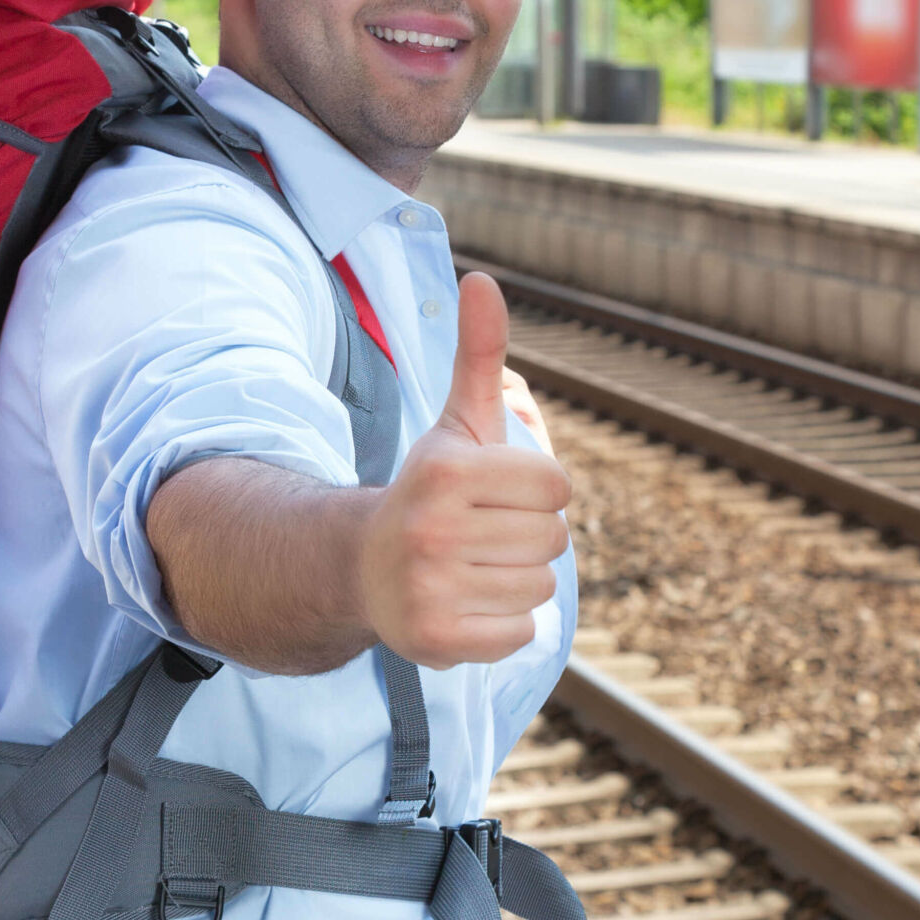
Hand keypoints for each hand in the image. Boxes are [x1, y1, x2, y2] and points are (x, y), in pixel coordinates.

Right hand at [357, 272, 570, 667]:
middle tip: (481, 535)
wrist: (362, 567)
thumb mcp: (456, 423)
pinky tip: (466, 603)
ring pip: (541, 586)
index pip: (556, 485)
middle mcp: (432, 530)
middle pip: (553, 538)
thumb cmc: (432, 489)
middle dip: (528, 536)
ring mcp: (430, 589)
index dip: (536, 490)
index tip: (495, 495)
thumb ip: (479, 354)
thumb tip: (482, 279)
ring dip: (517, 580)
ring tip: (472, 567)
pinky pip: (521, 633)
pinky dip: (503, 624)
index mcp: (445, 472)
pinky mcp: (436, 640)